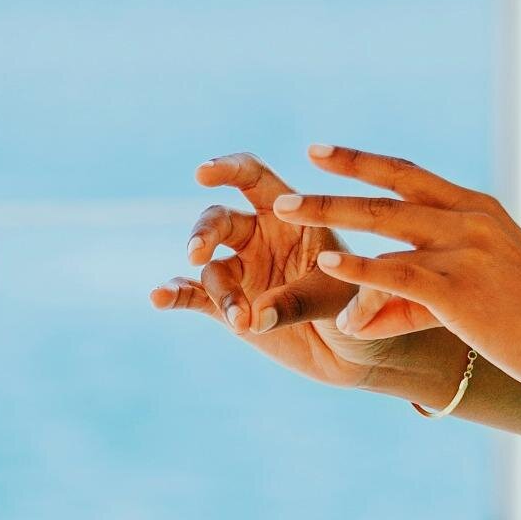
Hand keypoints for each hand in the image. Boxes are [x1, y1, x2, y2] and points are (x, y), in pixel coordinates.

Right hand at [150, 152, 458, 397]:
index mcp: (292, 214)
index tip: (203, 172)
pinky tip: (159, 297)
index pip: (253, 178)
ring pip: (210, 266)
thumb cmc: (360, 309)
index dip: (227, 168)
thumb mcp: (337, 300)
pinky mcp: (230, 306)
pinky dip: (174, 295)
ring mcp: (242, 271)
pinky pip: (194, 295)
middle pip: (218, 218)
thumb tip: (254, 316)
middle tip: (197, 252)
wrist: (360, 351)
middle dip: (203, 231)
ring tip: (243, 318)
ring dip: (220, 291)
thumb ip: (295, 302)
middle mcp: (260, 236)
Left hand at [272, 145, 520, 397]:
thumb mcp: (482, 288)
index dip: (363, 162)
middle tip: (291, 181)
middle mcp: (470, 219)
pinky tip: (330, 262)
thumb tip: (360, 313)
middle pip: (389, 191)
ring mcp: (466, 250)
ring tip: (288, 210)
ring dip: (331, 213)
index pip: (410, 175)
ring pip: (385, 222)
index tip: (322, 152)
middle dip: (335, 183)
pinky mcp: (461, 288)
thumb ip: (417, 294)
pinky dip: (360, 266)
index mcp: (477, 210)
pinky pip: (398, 271)